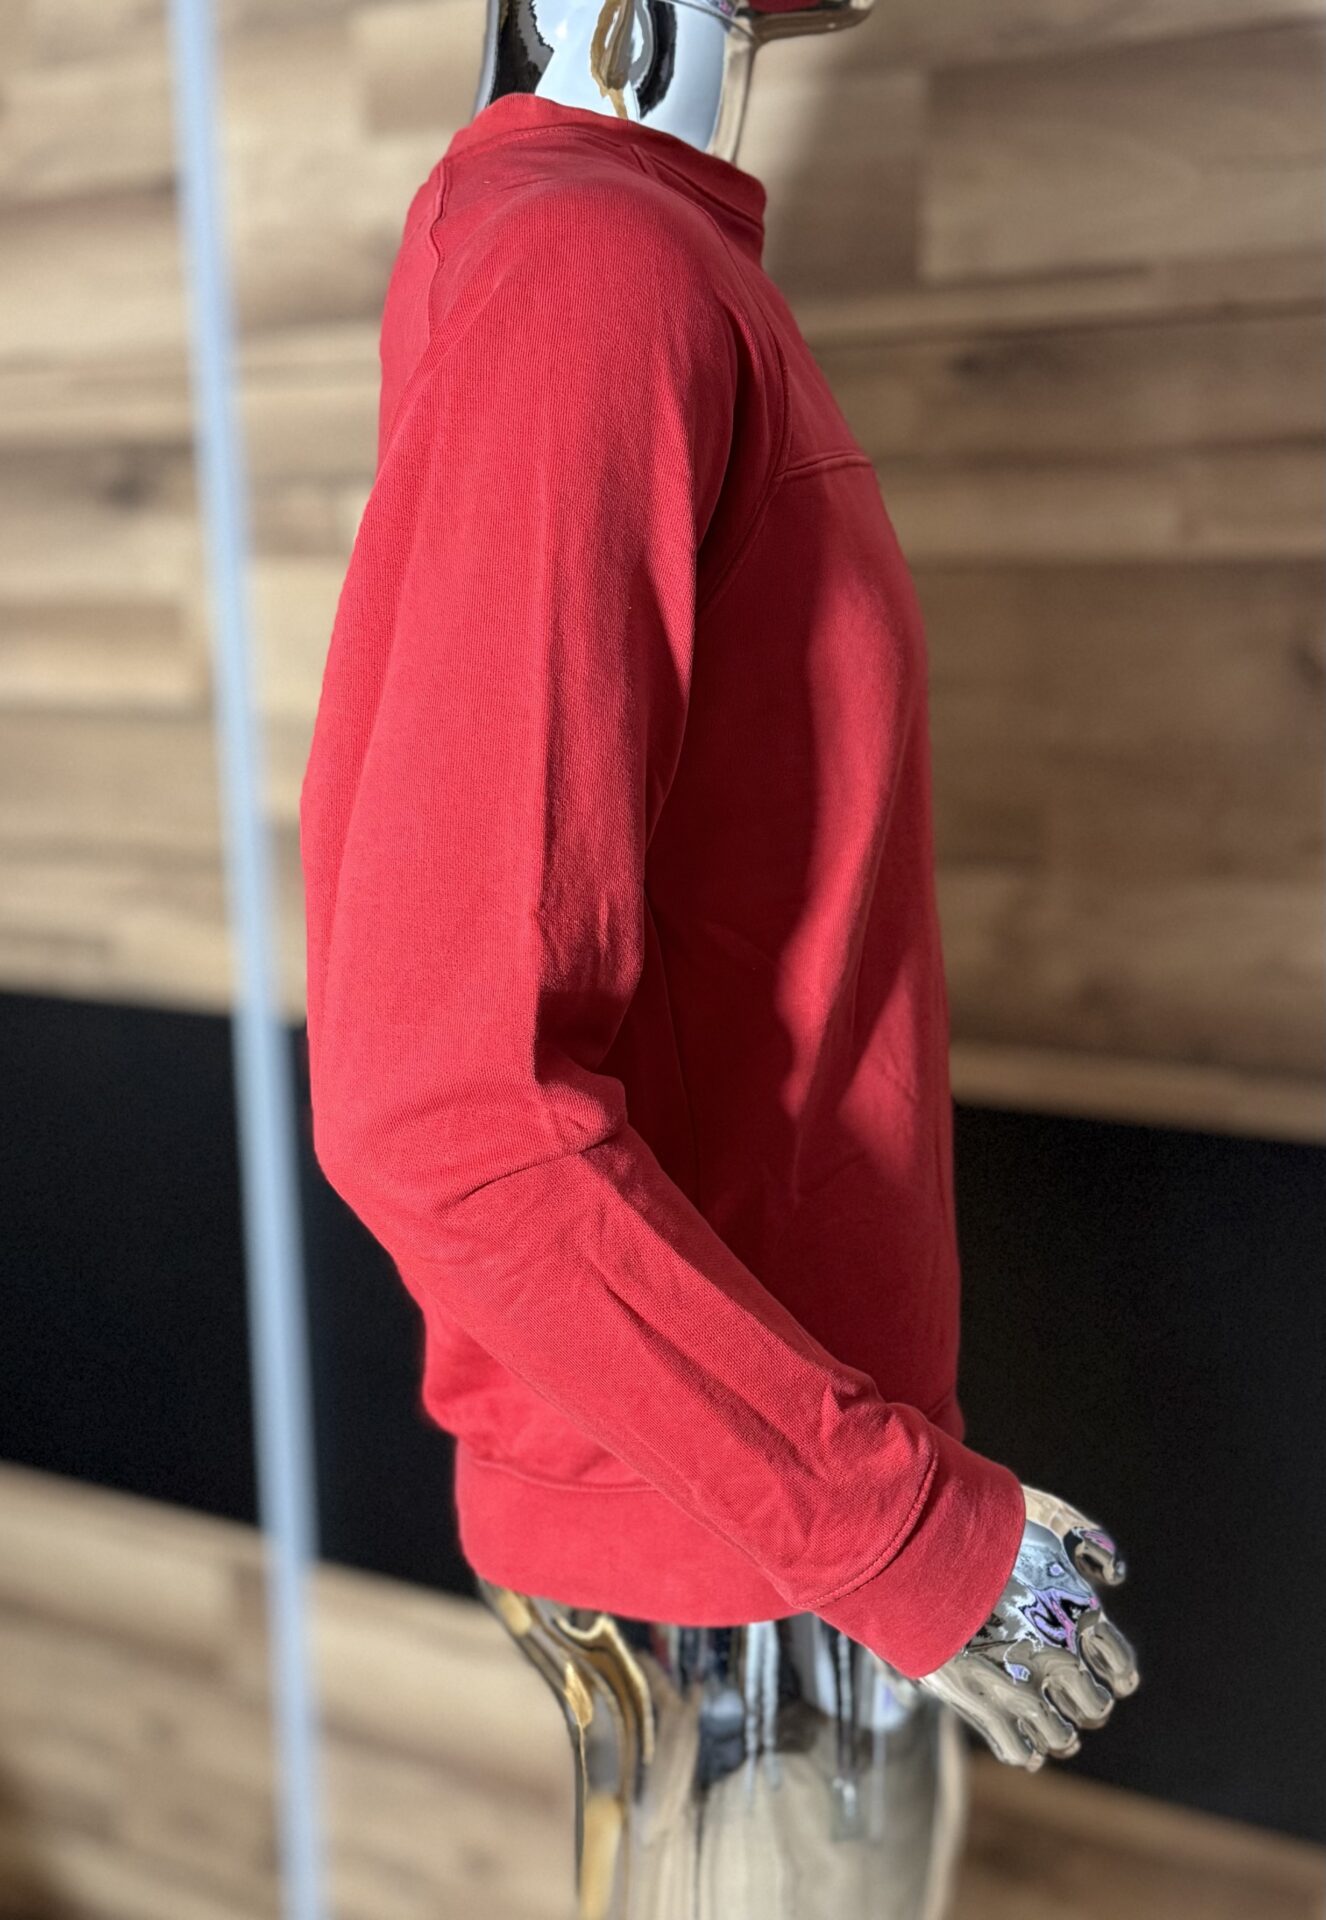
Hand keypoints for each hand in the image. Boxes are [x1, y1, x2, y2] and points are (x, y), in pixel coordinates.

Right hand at [916, 1485, 1139, 1769]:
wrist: (925, 1544)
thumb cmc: (988, 1523)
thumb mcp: (1050, 1515)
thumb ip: (1091, 1542)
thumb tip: (1114, 1578)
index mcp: (1082, 1615)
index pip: (1120, 1666)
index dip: (1119, 1674)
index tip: (1115, 1680)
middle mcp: (1060, 1656)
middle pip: (1093, 1706)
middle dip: (1089, 1706)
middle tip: (1082, 1705)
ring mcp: (1020, 1683)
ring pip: (1057, 1735)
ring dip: (1058, 1736)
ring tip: (1054, 1734)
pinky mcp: (980, 1702)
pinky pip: (1015, 1747)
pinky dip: (1022, 1751)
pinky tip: (1023, 1748)